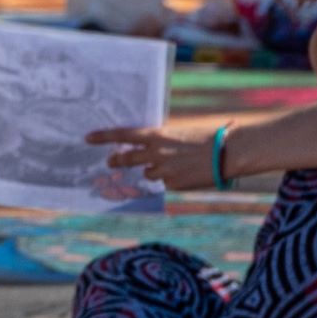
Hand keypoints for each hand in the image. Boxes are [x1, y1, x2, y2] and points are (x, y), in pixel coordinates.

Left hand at [89, 117, 229, 192]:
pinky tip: (187, 173)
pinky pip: (166, 183)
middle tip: (111, 162)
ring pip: (149, 173)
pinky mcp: (173, 184)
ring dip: (155, 170)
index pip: (124, 135)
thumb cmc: (208, 138)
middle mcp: (155, 153)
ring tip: (175, 164)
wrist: (229, 152)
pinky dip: (172, 179)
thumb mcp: (179, 133)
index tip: (88, 138)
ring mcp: (163, 170)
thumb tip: (149, 149)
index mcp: (157, 135)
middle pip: (126, 159)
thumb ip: (161, 141)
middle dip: (117, 161)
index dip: (104, 136)